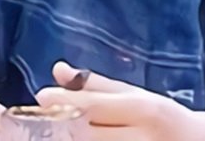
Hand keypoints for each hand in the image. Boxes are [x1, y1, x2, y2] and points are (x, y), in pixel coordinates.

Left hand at [35, 61, 200, 140]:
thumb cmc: (163, 118)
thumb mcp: (136, 95)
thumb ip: (96, 85)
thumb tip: (58, 70)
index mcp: (145, 110)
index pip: (95, 106)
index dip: (63, 102)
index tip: (42, 96)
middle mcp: (145, 138)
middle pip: (90, 134)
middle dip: (63, 128)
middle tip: (43, 121)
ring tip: (59, 133)